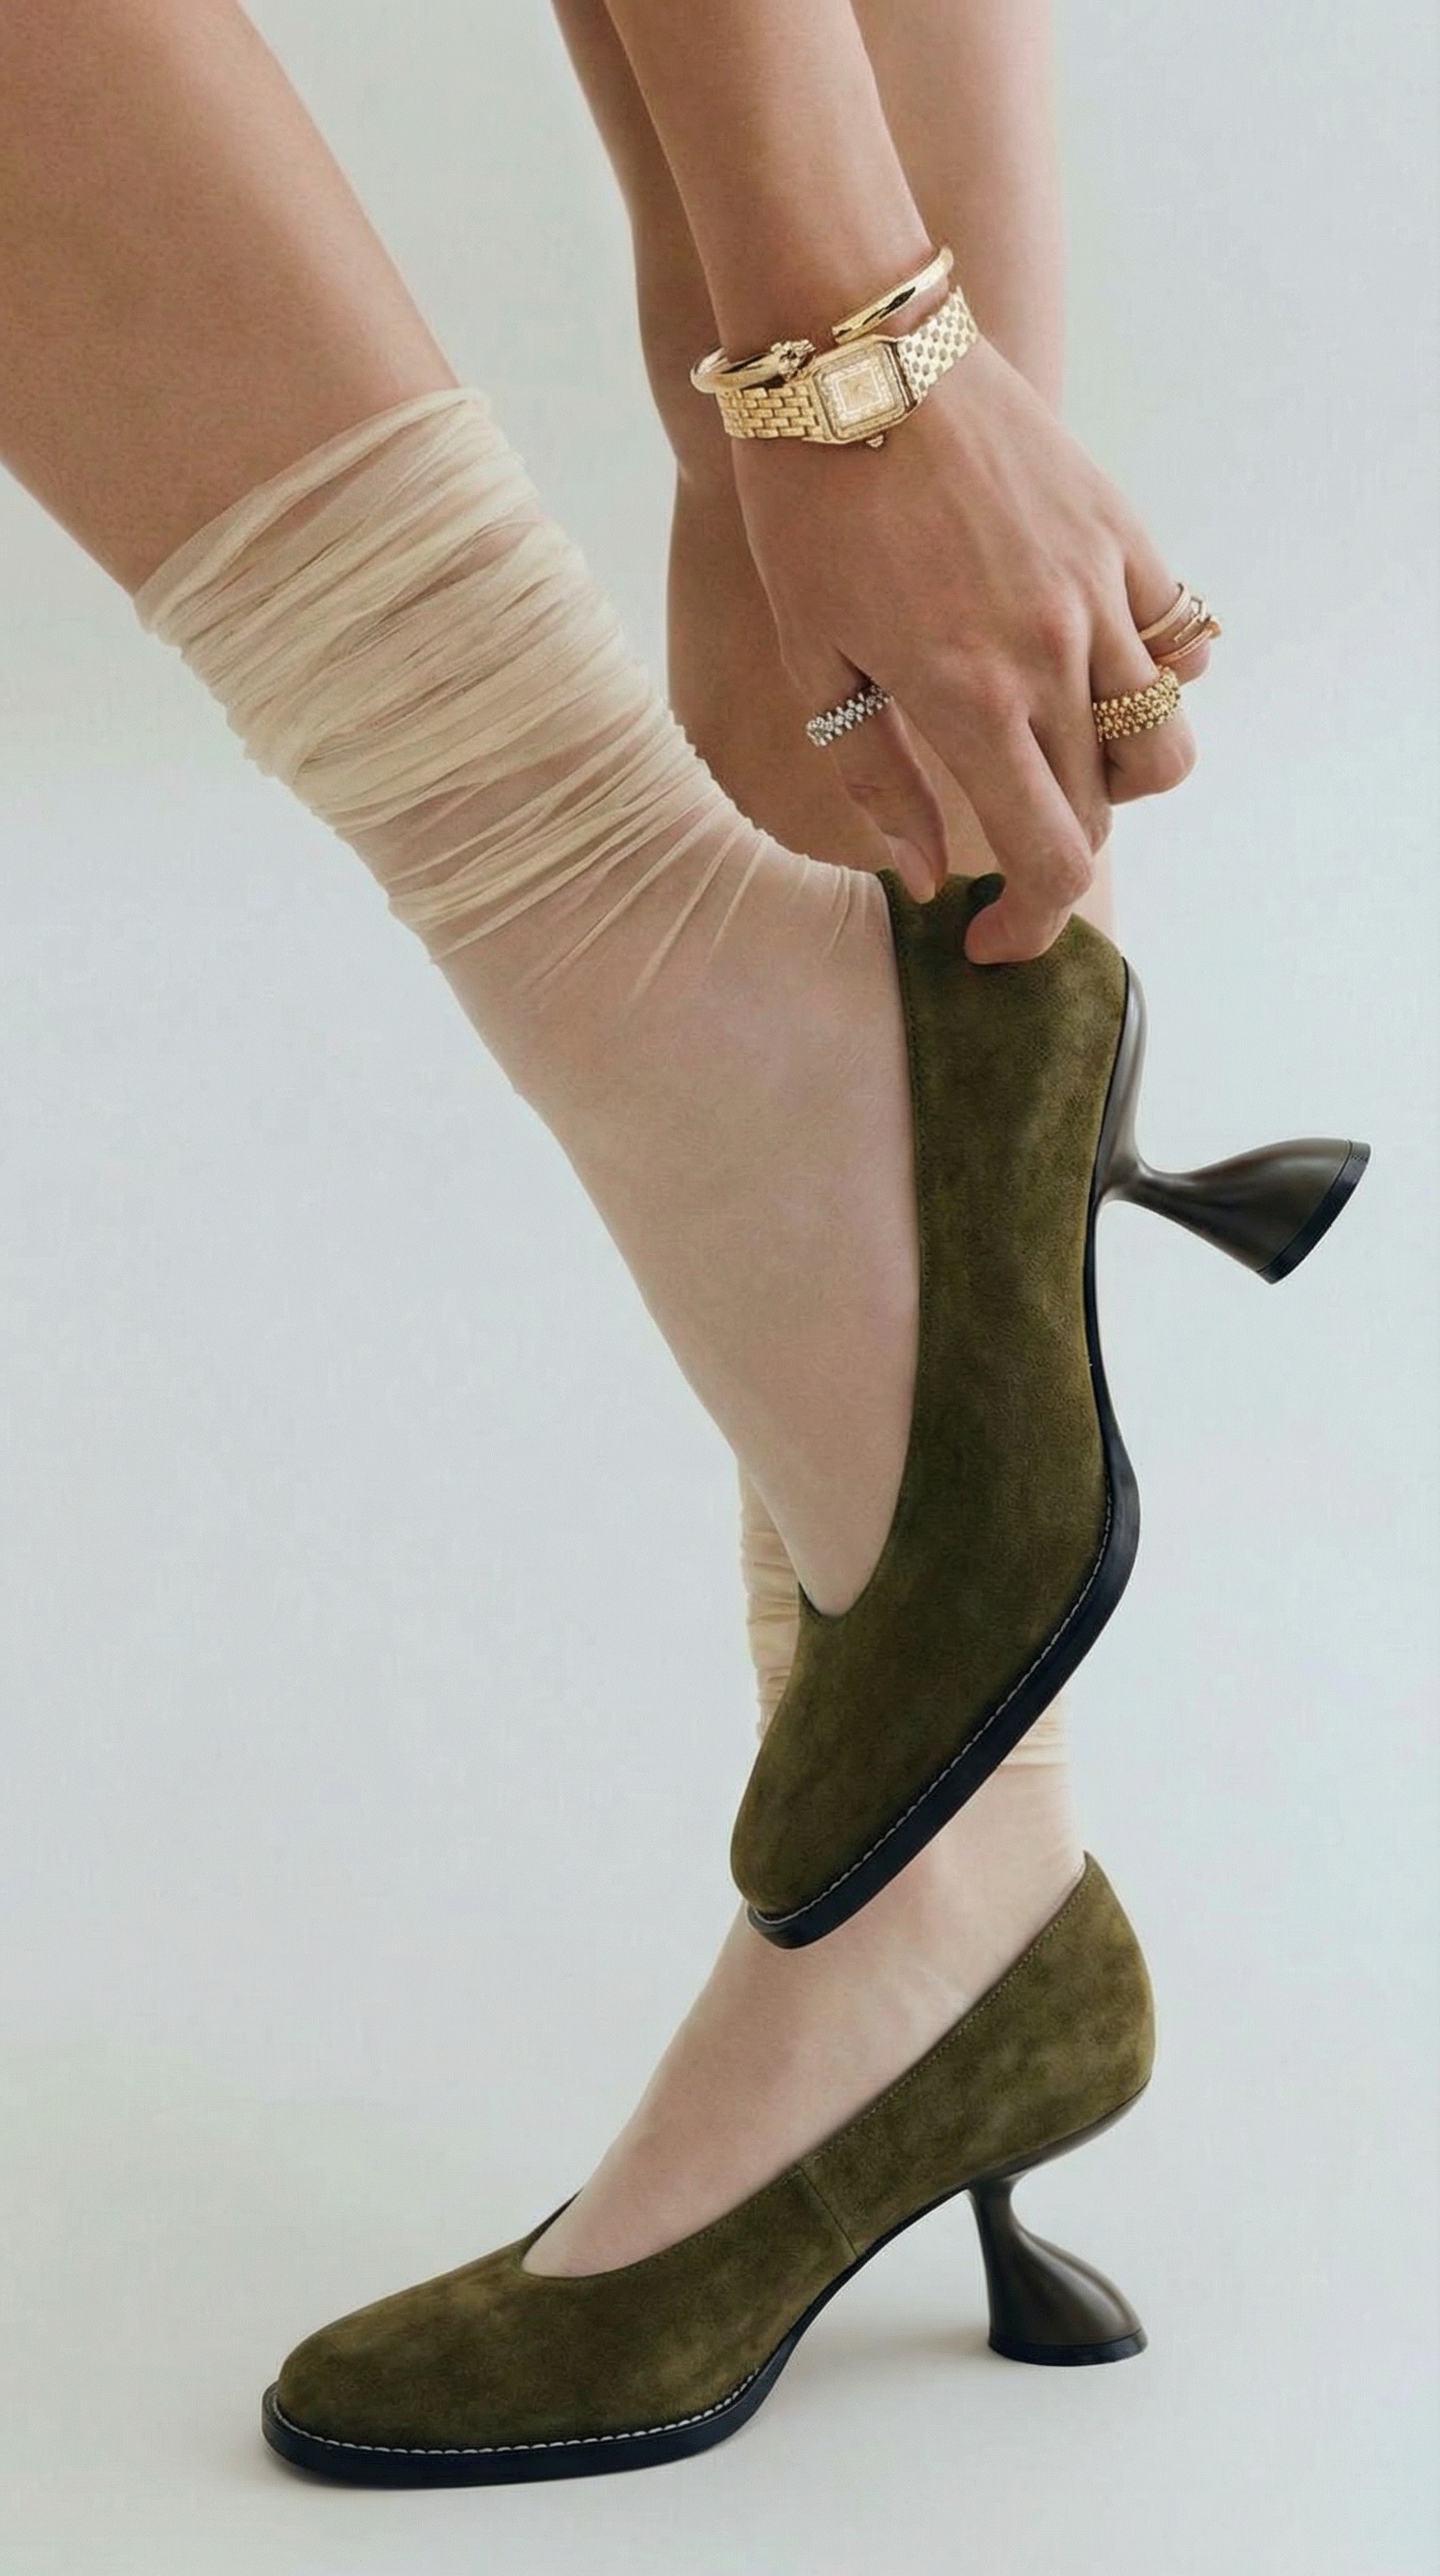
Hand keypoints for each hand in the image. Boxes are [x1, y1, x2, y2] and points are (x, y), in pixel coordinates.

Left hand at [732, 334, 1210, 961]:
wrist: (855, 350)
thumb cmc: (808, 504)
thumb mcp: (814, 657)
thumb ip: (876, 776)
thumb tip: (926, 873)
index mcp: (966, 698)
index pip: (1050, 859)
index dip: (1029, 924)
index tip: (990, 938)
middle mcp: (1050, 653)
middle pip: (1098, 812)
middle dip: (1052, 859)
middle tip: (997, 865)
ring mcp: (1095, 591)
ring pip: (1160, 742)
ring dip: (1117, 784)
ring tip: (1053, 771)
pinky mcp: (1118, 534)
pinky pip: (1174, 639)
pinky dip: (1149, 681)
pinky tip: (1090, 680)